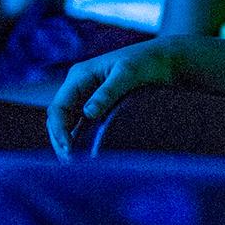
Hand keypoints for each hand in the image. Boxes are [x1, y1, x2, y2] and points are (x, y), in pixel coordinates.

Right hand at [46, 38, 177, 160]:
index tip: (68, 151)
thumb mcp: (128, 74)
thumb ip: (107, 92)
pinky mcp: (99, 105)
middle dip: (60, 140)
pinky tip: (83, 154)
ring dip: (67, 142)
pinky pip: (82, 124)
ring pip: (68, 122)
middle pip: (59, 117)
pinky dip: (79, 139)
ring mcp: (88, 95)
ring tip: (74, 165)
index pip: (58, 107)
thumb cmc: (147, 62)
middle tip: (70, 164)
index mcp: (80, 75)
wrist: (166, 58)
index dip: (59, 130)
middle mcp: (79, 85)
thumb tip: (87, 113)